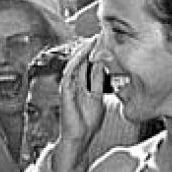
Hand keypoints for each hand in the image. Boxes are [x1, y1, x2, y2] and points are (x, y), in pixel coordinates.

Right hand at [58, 37, 107, 161]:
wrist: (79, 137)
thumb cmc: (88, 122)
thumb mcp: (99, 98)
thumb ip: (100, 83)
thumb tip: (105, 68)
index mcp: (84, 84)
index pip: (90, 63)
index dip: (97, 51)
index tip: (106, 39)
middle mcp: (76, 83)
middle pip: (82, 60)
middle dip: (90, 47)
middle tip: (99, 33)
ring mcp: (69, 86)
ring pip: (74, 64)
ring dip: (82, 52)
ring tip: (91, 40)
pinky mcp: (65, 91)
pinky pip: (68, 73)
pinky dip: (75, 63)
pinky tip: (82, 55)